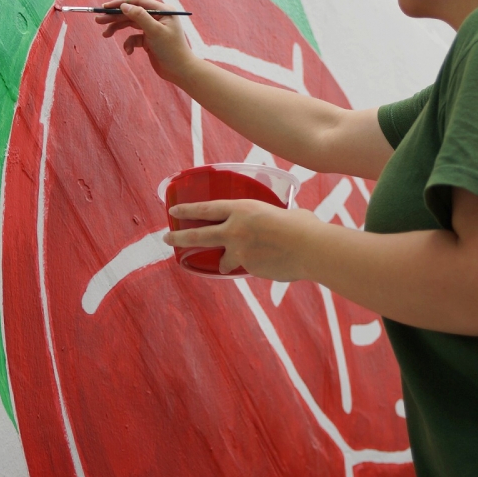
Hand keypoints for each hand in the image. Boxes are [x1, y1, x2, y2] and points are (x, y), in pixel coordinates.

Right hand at [95, 0, 197, 84]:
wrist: (179, 71)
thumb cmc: (171, 50)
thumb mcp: (155, 31)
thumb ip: (139, 17)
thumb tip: (124, 5)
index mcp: (162, 11)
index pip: (138, 2)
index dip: (121, 3)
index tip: (105, 7)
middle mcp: (158, 17)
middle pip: (132, 13)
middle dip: (115, 17)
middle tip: (98, 20)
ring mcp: (153, 29)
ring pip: (130, 25)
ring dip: (117, 29)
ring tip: (105, 34)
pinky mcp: (149, 41)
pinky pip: (134, 38)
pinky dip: (129, 44)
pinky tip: (129, 51)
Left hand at [163, 199, 322, 281]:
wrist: (310, 248)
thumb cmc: (302, 226)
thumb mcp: (281, 212)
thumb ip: (271, 216)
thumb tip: (280, 221)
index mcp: (243, 209)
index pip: (207, 208)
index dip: (188, 209)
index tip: (173, 211)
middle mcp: (235, 229)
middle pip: (199, 234)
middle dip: (179, 237)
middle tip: (167, 239)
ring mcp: (240, 251)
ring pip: (222, 258)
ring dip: (222, 262)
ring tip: (223, 264)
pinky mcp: (248, 268)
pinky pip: (244, 267)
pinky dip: (249, 267)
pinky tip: (263, 265)